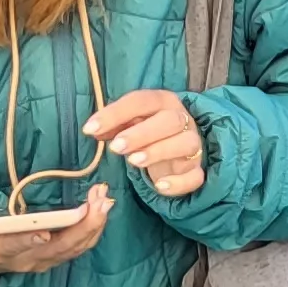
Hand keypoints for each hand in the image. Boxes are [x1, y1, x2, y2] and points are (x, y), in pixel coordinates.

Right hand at [0, 189, 114, 275]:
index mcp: (0, 250)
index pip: (16, 246)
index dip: (29, 240)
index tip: (44, 232)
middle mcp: (26, 260)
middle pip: (58, 247)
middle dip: (82, 225)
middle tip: (98, 201)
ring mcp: (42, 261)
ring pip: (73, 248)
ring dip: (93, 225)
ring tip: (105, 200)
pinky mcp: (52, 257)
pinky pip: (77, 247)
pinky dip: (92, 229)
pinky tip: (102, 209)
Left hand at [87, 88, 206, 197]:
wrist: (177, 150)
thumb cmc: (148, 132)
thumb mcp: (129, 124)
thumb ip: (113, 125)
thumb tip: (93, 130)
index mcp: (163, 101)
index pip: (141, 101)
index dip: (115, 113)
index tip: (90, 129)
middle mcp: (182, 120)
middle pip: (169, 121)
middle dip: (141, 134)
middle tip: (115, 148)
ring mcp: (193, 145)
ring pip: (185, 144)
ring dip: (159, 152)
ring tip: (133, 162)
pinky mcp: (196, 170)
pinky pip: (194, 176)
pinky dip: (178, 182)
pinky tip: (159, 185)